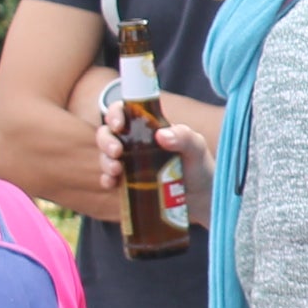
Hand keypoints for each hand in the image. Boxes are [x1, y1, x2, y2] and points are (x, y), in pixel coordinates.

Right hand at [94, 114, 213, 227]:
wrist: (202, 196)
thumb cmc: (199, 165)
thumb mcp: (196, 147)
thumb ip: (184, 137)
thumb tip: (161, 135)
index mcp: (149, 128)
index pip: (124, 112)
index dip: (115, 113)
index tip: (119, 125)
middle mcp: (134, 143)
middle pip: (107, 134)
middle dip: (106, 140)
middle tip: (116, 151)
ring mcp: (128, 163)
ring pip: (105, 156)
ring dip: (105, 161)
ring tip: (116, 170)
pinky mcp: (126, 183)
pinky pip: (108, 179)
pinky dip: (106, 180)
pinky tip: (112, 183)